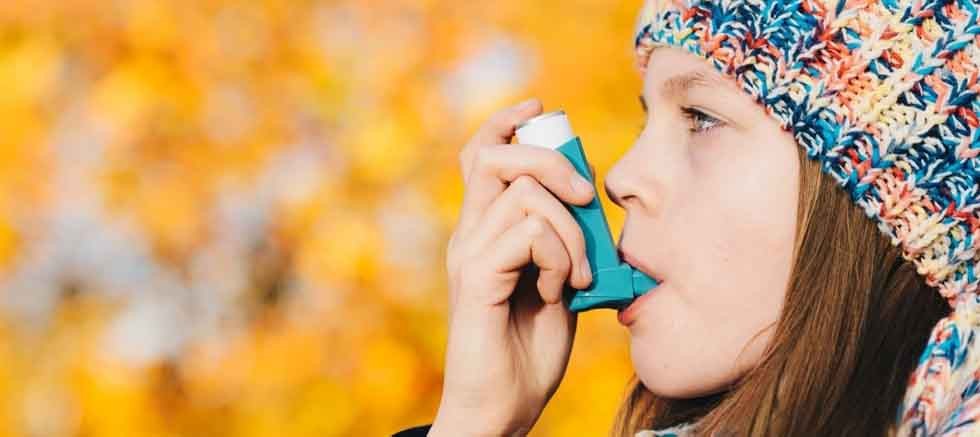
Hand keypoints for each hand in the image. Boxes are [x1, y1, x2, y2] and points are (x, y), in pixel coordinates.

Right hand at [429, 98, 594, 435]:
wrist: (502, 407)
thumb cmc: (529, 351)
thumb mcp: (559, 283)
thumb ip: (564, 241)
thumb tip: (588, 201)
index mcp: (484, 230)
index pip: (480, 153)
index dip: (506, 121)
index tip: (540, 108)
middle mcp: (469, 234)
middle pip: (495, 154)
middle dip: (552, 161)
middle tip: (586, 200)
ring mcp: (469, 254)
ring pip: (525, 195)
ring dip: (571, 231)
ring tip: (577, 276)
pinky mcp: (476, 277)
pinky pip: (528, 234)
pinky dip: (559, 258)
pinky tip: (558, 292)